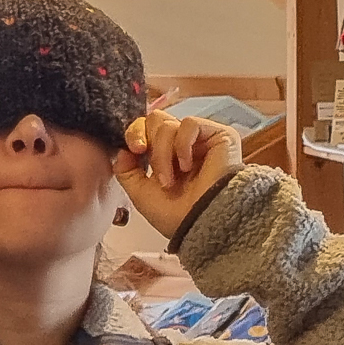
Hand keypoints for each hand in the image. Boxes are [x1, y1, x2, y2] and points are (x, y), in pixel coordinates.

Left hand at [115, 111, 242, 239]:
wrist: (201, 224)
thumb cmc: (177, 216)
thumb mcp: (140, 193)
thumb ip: (126, 169)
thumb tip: (122, 148)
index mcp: (168, 156)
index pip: (147, 128)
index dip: (135, 133)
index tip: (134, 150)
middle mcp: (185, 145)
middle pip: (156, 119)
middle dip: (148, 142)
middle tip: (150, 164)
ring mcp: (203, 140)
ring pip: (169, 124)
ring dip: (163, 153)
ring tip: (171, 179)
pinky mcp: (221, 136)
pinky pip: (190, 124)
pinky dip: (182, 144)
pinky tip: (187, 165)